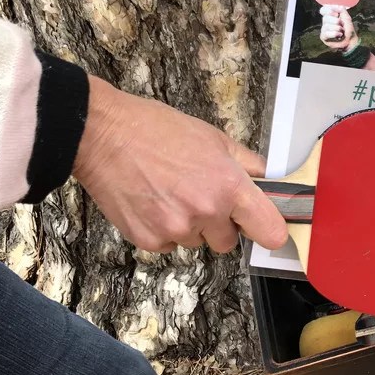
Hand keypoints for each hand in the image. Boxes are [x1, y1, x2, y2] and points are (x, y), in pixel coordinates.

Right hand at [73, 77, 288, 253]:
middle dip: (219, 224)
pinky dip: (162, 229)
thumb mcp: (212, 137)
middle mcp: (207, 213)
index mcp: (230, 187)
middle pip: (228, 242)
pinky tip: (152, 202)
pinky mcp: (149, 240)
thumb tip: (267, 177)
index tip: (262, 226)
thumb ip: (245, 162)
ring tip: (170, 192)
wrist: (104, 136)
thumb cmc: (156, 130)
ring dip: (189, 225)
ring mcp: (177, 230)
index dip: (269, 231)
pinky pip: (168, 245)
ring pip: (196, 242)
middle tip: (199, 195)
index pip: (270, 232)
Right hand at [319, 5, 357, 50]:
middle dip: (336, 21)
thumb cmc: (348, 29)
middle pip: (325, 18)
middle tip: (341, 25)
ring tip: (341, 31)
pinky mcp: (323, 37)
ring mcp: (324, 29)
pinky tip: (339, 35)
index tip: (336, 14)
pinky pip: (326, 33)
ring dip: (337, 28)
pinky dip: (335, 34)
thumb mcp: (347, 17)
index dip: (329, 11)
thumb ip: (341, 10)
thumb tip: (334, 6)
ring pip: (327, 26)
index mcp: (330, 15)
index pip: (323, 9)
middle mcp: (325, 22)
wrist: (350, 40)